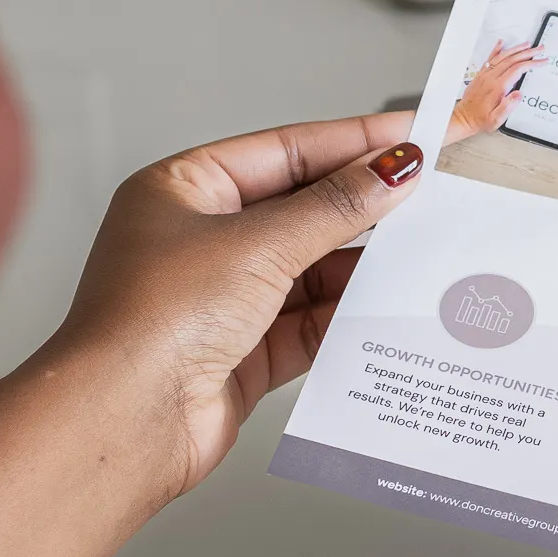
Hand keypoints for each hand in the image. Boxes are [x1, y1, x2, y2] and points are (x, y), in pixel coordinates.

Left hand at [49, 113, 424, 505]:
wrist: (121, 425)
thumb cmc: (152, 322)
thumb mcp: (258, 244)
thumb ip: (336, 206)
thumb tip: (393, 170)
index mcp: (183, 189)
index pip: (289, 150)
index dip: (357, 140)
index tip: (418, 131)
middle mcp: (200, 240)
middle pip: (305, 207)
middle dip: (367, 203)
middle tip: (436, 187)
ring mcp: (223, 297)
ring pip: (314, 266)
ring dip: (364, 262)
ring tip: (424, 247)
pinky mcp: (244, 351)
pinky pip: (312, 320)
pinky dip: (350, 313)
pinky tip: (390, 303)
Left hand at [448, 39, 545, 140]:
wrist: (464, 118)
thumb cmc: (480, 119)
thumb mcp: (496, 119)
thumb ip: (508, 107)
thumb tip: (518, 94)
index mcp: (497, 87)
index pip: (517, 69)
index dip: (531, 63)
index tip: (541, 61)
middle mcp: (491, 78)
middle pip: (512, 59)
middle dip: (528, 53)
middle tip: (539, 49)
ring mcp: (485, 75)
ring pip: (502, 56)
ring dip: (516, 49)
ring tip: (527, 45)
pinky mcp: (481, 75)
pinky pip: (489, 59)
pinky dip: (496, 49)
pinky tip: (501, 44)